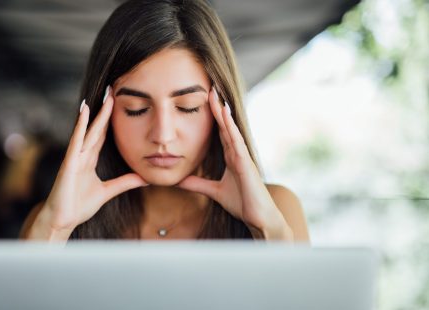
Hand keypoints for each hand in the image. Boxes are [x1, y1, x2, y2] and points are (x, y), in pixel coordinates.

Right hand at [42, 86, 147, 233]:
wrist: (61, 220)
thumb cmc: (78, 206)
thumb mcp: (107, 191)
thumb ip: (124, 183)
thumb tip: (144, 178)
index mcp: (89, 160)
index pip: (102, 135)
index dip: (110, 120)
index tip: (117, 103)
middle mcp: (82, 155)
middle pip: (97, 128)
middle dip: (105, 110)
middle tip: (112, 91)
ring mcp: (75, 157)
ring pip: (88, 130)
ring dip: (96, 113)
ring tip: (104, 96)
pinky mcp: (69, 163)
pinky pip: (76, 140)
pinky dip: (80, 125)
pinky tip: (84, 112)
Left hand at [176, 87, 291, 239]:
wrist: (259, 218)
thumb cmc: (242, 203)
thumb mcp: (213, 192)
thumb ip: (197, 184)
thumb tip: (179, 180)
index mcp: (231, 157)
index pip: (220, 132)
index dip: (213, 117)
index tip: (205, 101)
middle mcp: (237, 153)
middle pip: (225, 126)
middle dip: (217, 108)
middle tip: (209, 88)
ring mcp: (243, 156)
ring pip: (230, 129)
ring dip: (222, 112)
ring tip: (215, 94)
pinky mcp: (246, 163)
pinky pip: (236, 141)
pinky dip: (230, 128)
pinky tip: (225, 116)